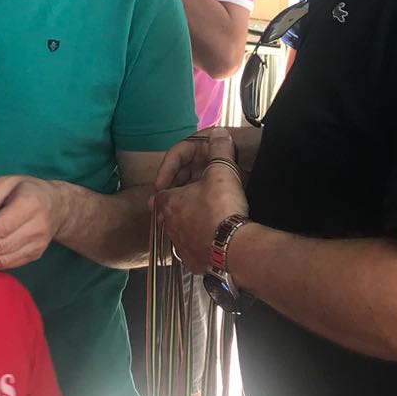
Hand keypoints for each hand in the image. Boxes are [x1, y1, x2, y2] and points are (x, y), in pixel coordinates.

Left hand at [0, 175, 64, 269]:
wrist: (58, 206)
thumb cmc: (29, 190)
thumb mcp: (9, 182)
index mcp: (30, 205)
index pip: (1, 227)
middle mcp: (37, 227)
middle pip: (2, 246)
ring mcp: (38, 244)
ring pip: (5, 259)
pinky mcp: (35, 255)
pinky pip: (10, 264)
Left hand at [155, 133, 249, 270]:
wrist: (234, 248)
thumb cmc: (222, 207)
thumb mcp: (222, 171)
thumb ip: (219, 149)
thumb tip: (218, 132)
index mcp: (167, 202)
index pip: (163, 189)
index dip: (174, 183)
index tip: (188, 182)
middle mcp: (167, 226)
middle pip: (171, 211)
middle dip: (183, 204)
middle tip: (202, 199)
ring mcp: (178, 247)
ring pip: (181, 231)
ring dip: (191, 224)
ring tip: (210, 219)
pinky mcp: (192, 263)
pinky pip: (193, 250)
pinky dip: (201, 243)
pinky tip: (215, 239)